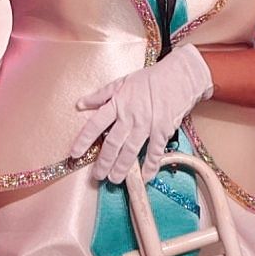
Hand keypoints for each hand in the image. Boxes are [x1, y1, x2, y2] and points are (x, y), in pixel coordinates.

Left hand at [71, 45, 214, 183]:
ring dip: (121, 168)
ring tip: (114, 179)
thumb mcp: (122, 81)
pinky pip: (155, 152)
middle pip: (113, 143)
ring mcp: (147, 125)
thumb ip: (101, 95)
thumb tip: (80, 104)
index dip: (84, 140)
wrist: (180, 76)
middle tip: (97, 176)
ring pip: (130, 151)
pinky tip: (144, 177)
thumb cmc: (150, 78)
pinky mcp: (163, 131)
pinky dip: (150, 166)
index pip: (96, 124)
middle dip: (103, 162)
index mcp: (118, 103)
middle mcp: (130, 116)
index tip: (74, 154)